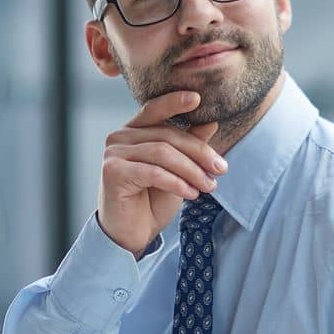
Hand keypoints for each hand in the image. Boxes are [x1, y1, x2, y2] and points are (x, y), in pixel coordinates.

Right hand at [97, 89, 228, 256]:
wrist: (130, 235)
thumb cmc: (151, 202)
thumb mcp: (178, 172)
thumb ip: (189, 146)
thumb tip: (211, 122)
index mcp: (134, 131)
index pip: (155, 109)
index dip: (175, 102)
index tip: (199, 98)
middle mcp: (119, 137)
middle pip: (167, 135)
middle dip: (198, 152)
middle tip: (220, 168)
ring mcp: (113, 154)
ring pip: (162, 153)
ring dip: (191, 170)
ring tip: (209, 186)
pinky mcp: (113, 172)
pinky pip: (152, 172)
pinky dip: (176, 182)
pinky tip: (191, 193)